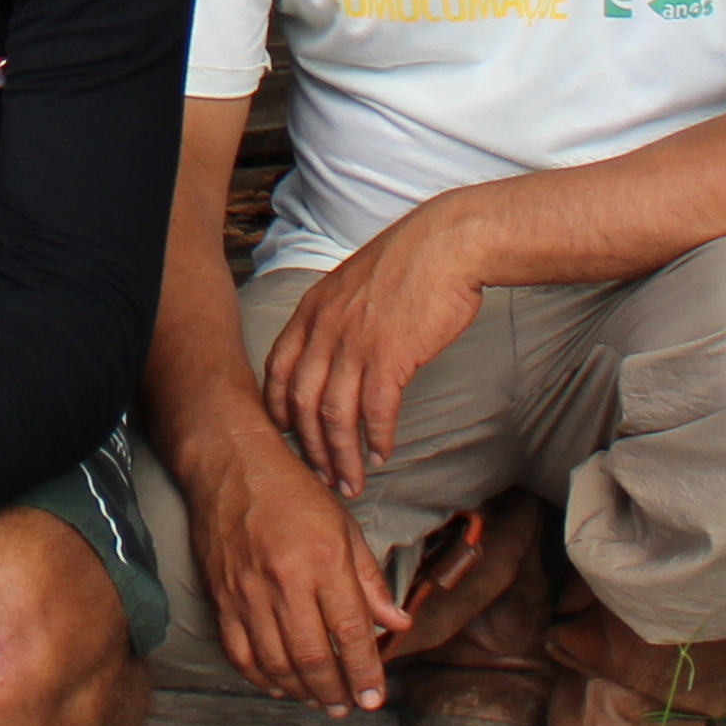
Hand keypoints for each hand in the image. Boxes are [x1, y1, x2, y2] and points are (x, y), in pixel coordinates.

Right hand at [187, 428, 409, 715]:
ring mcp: (249, 592)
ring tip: (320, 701)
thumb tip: (397, 622)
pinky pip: (240, 653)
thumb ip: (370, 580)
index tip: (374, 698)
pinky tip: (279, 686)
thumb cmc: (292, 491)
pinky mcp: (222, 597)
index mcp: (324, 560)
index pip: (350, 631)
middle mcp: (286, 580)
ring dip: (302, 692)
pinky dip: (261, 678)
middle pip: (313, 657)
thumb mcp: (344, 525)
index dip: (365, 672)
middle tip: (347, 707)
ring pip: (277, 663)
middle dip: (335, 692)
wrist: (229, 465)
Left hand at [260, 212, 488, 491]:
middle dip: (309, 447)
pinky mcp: (391, 356)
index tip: (285, 435)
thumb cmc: (410, 261)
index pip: (278, 369)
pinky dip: (375, 438)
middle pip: (302, 402)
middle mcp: (325, 328)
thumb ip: (337, 317)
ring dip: (341, 455)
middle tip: (320, 476)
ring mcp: (356, 343)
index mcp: (313, 309)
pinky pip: (375, 410)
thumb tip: (338, 351)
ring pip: (335, 415)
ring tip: (349, 482)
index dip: (277, 407)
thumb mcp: (354, 282)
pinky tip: (380, 455)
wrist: (447, 242)